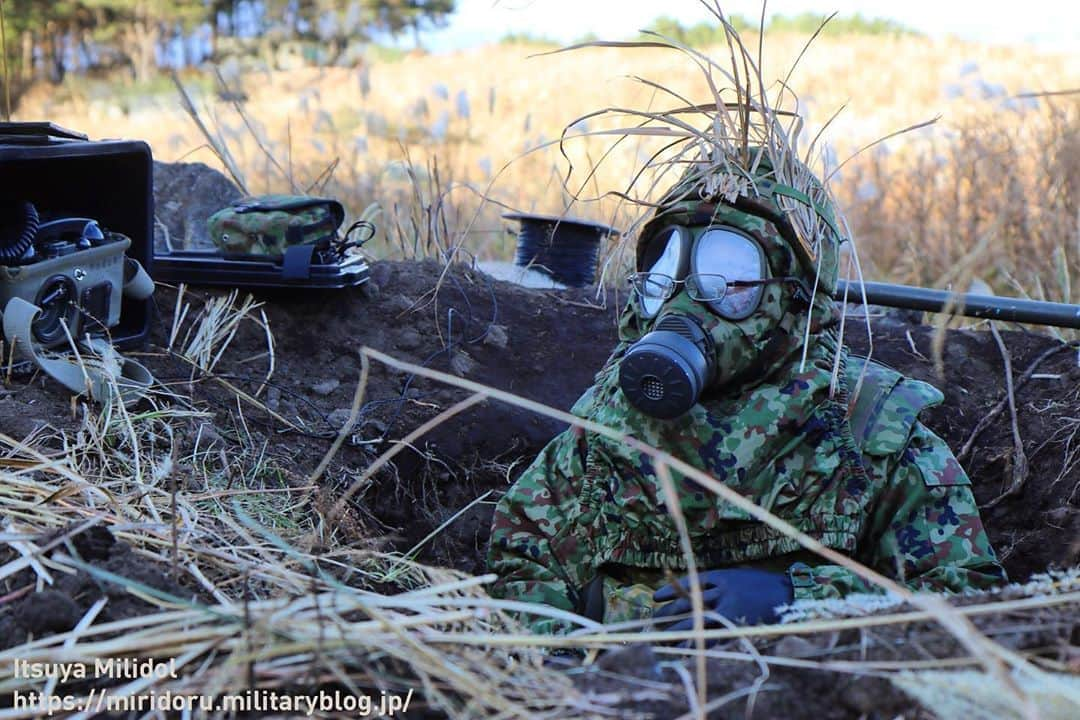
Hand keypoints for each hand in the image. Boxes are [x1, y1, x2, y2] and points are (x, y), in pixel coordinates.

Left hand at [652, 568, 792, 629]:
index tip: (655, 597)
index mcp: (722, 576)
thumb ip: (720, 585)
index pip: (689, 582)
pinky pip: (713, 636)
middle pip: (688, 602)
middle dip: (669, 613)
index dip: (671, 591)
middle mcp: (722, 591)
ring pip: (696, 620)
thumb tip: (698, 594)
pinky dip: (699, 643)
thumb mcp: (740, 577)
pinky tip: (687, 650)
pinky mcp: (737, 624)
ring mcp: (729, 608)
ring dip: (678, 631)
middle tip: (654, 621)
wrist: (791, 595)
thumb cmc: (765, 586)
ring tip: (663, 639)